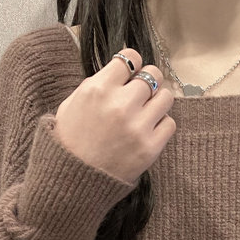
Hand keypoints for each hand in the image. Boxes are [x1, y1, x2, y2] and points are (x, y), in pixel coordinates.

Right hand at [54, 47, 175, 185]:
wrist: (73, 181)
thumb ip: (97, 84)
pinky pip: (170, 124)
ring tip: (148, 111)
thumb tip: (120, 71)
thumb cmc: (69, 142)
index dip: (133, 64)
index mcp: (98, 88)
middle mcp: (120, 104)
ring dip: (159, 101)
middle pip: (153, 75)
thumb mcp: (72, 103)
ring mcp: (138, 127)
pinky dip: (162, 125)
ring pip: (166, 97)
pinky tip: (149, 130)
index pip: (131, 58)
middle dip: (149, 81)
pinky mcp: (150, 148)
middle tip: (143, 93)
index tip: (132, 72)